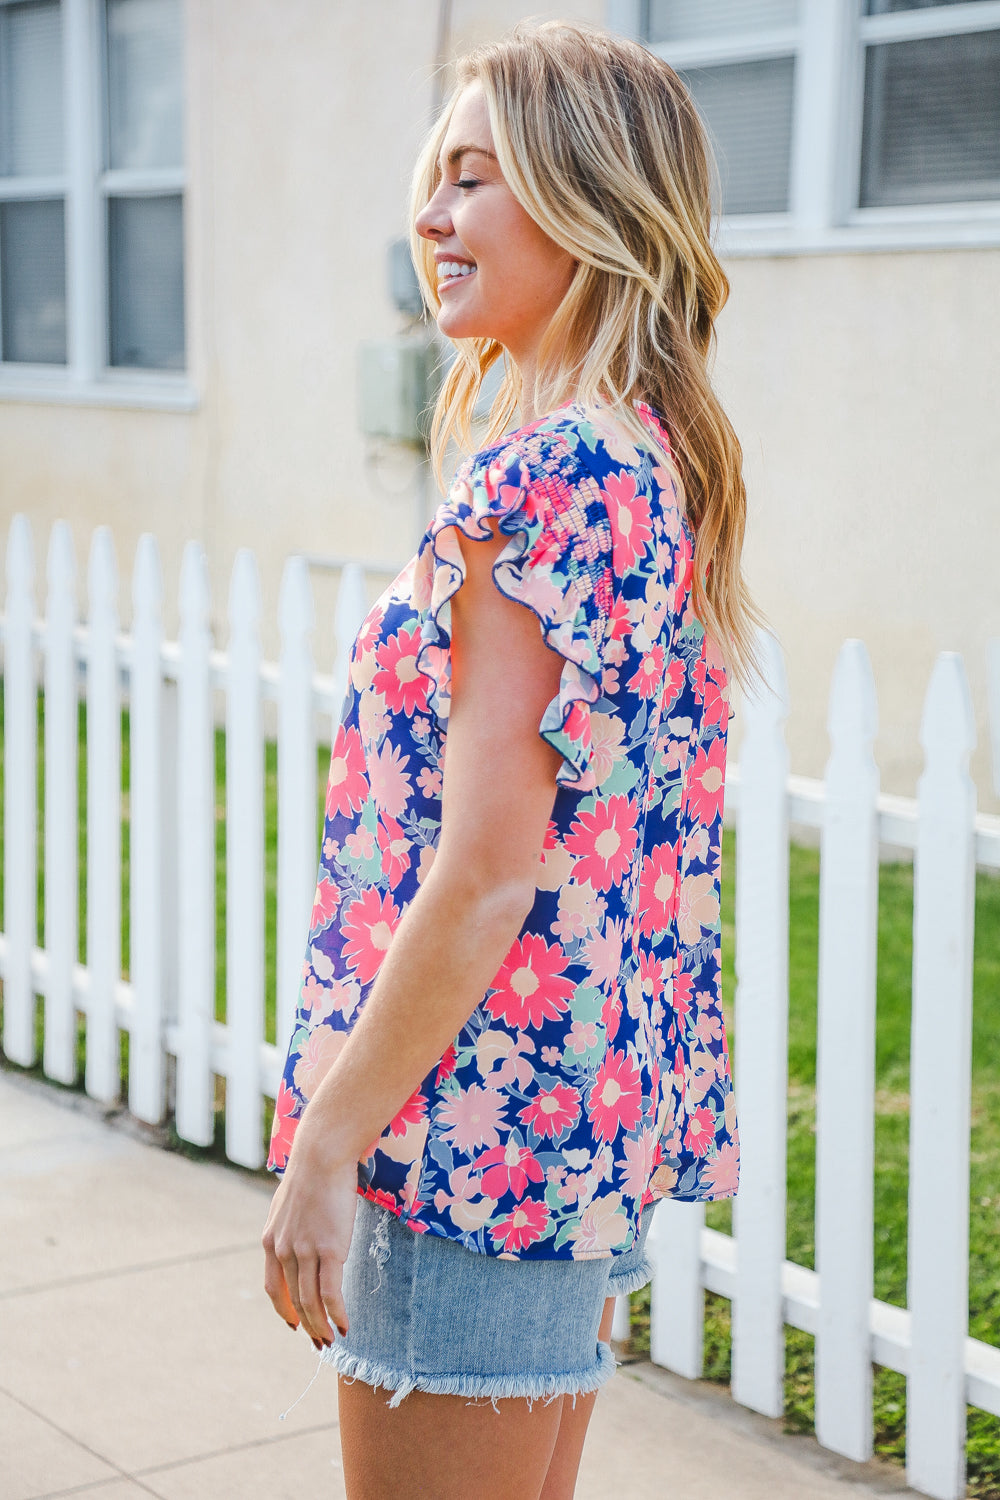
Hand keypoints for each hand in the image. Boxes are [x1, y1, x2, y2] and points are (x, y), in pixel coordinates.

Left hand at [261, 1150, 357, 1346]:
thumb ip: (289, 1227)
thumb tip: (299, 1237)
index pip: (273, 1288)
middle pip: (293, 1300)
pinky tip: (345, 1325)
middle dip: (307, 1326)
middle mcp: (283, 1250)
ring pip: (310, 1302)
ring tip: (333, 1340)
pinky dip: (337, 1314)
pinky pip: (331, 1293)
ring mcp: (306, 1251)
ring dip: (322, 1326)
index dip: (284, 1310)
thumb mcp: (289, 1204)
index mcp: (271, 1241)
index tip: (296, 1325)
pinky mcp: (330, 1249)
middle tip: (320, 1342)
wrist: (322, 1154)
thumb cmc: (312, 1173)